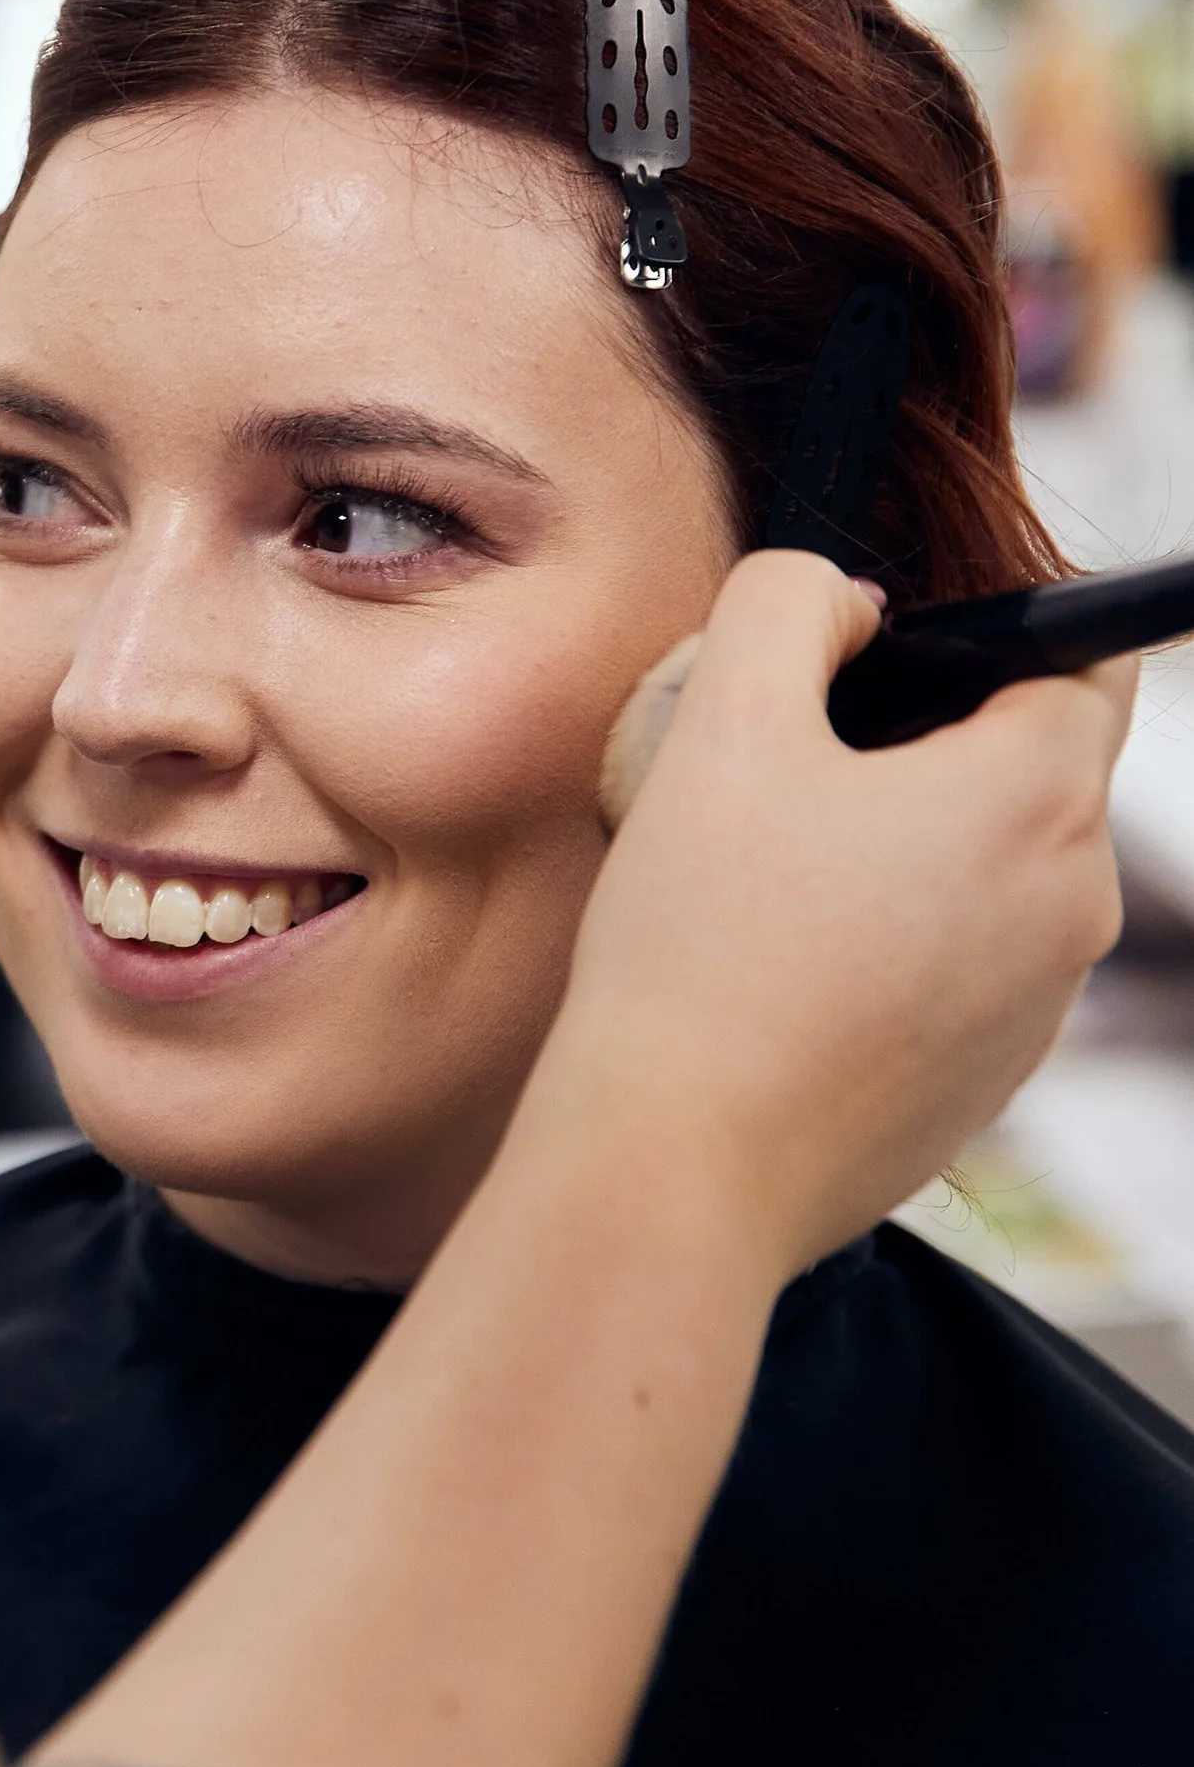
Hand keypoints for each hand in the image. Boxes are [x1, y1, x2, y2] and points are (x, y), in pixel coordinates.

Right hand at [536, 552, 1131, 1279]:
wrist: (678, 1166)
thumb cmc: (699, 948)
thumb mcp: (718, 720)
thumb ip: (787, 602)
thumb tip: (846, 600)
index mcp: (1038, 795)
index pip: (1088, 658)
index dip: (988, 637)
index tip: (888, 666)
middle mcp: (1076, 903)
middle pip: (1037, 768)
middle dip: (932, 748)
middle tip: (790, 777)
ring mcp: (1043, 1006)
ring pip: (996, 873)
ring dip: (909, 852)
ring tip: (772, 888)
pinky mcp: (991, 1082)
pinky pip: (963, 969)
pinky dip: (894, 949)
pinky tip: (784, 976)